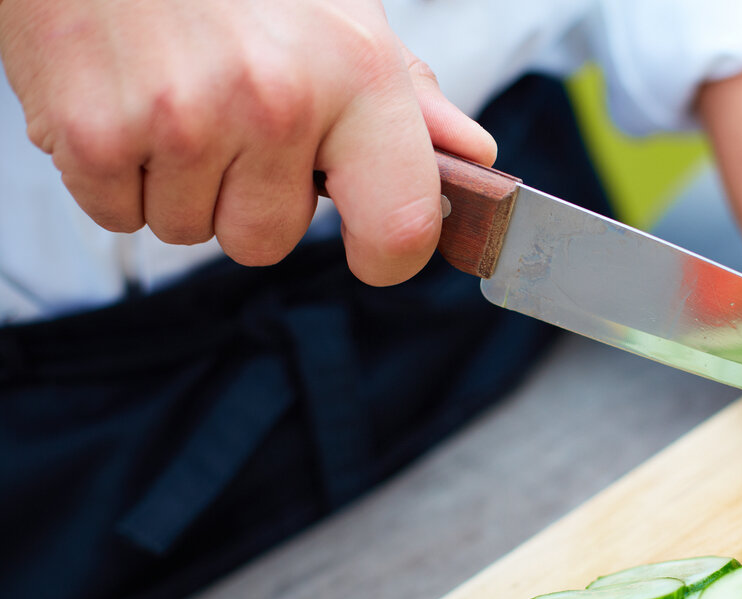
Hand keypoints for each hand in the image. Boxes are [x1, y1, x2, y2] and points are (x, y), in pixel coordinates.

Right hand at [0, 0, 494, 284]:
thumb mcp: (341, 13)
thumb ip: (407, 97)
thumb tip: (471, 158)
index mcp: (355, 75)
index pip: (400, 227)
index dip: (388, 255)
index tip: (372, 247)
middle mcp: (275, 105)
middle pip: (265, 242)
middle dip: (248, 198)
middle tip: (230, 118)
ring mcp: (182, 124)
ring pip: (190, 230)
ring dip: (180, 184)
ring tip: (172, 94)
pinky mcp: (92, 136)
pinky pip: (118, 215)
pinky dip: (116, 174)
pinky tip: (126, 101)